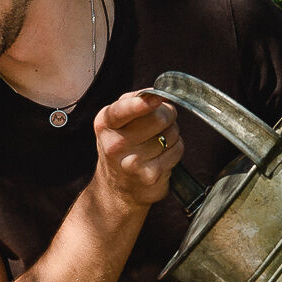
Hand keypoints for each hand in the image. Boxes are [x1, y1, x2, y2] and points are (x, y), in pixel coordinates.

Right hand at [90, 91, 181, 210]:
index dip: (142, 104)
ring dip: (172, 134)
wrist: (117, 189)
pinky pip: (177, 149)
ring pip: (171, 133)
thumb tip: (159, 93)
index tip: (156, 99)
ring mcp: (131, 162)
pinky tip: (161, 156)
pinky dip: (175, 149)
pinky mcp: (149, 175)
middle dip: (168, 114)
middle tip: (162, 121)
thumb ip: (134, 101)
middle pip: (159, 117)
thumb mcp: (117, 121)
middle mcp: (114, 143)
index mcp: (105, 123)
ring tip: (157, 142)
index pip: (122, 110)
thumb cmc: (122, 147)